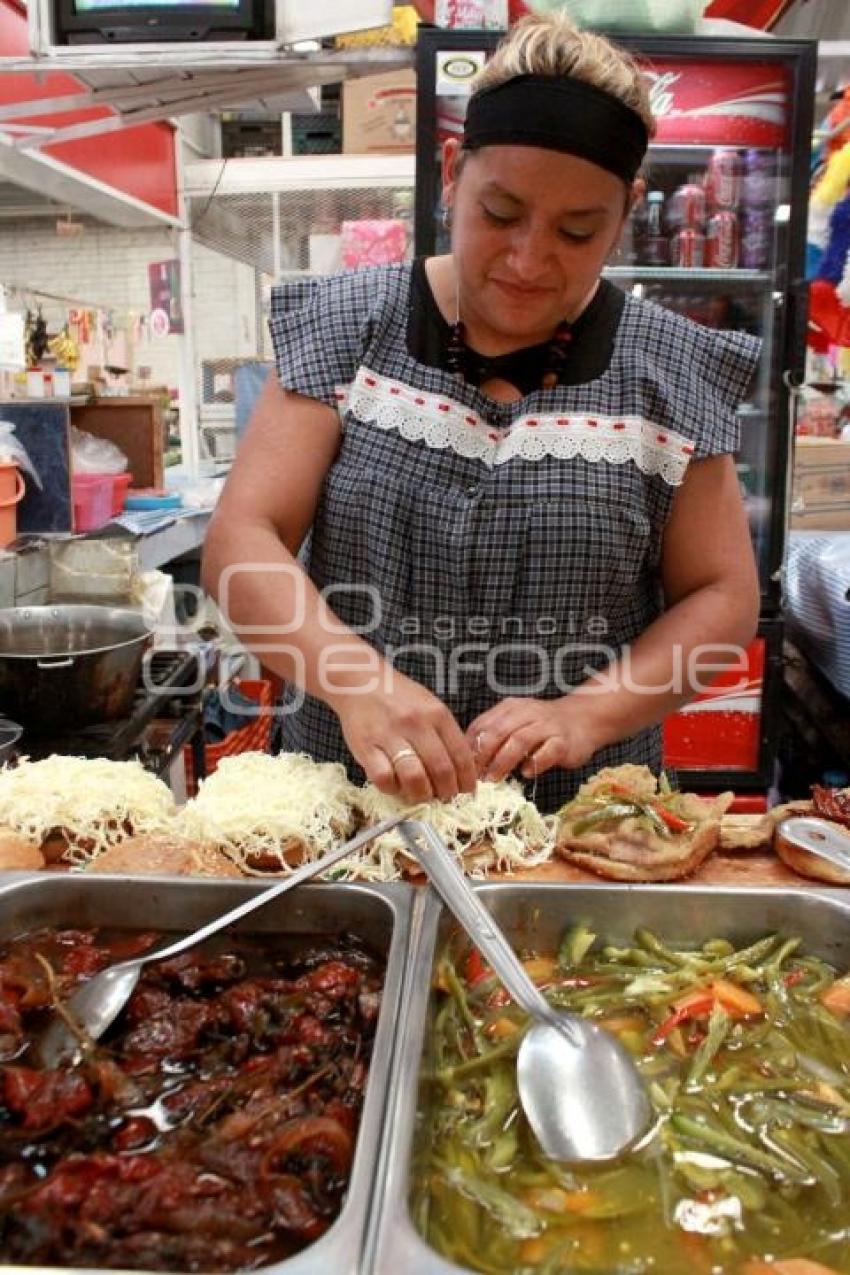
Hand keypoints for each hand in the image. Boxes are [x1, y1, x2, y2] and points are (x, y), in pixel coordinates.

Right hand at [328, 672, 477, 804]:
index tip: (466, 791)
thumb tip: (461, 768)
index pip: (461, 755)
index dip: (467, 780)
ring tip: (422, 795)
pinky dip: (392, 789)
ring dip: (422, 795)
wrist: (360, 681)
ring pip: (414, 778)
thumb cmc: (398, 697)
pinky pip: (384, 778)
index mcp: (437, 714)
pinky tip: (395, 786)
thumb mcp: (429, 706)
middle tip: (444, 798)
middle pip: (441, 770)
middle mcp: (416, 724)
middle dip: (447, 792)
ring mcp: (390, 735)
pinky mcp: (366, 747)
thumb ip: (444, 733)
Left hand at [467, 696, 606, 783]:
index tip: (461, 766)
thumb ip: (494, 738)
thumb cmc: (541, 727)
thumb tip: (468, 761)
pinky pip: (548, 751)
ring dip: (503, 761)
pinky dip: (535, 762)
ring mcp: (546, 725)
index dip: (470, 746)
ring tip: (493, 779)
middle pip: (499, 731)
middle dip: (483, 755)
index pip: (483, 724)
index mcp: (510, 708)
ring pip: (520, 740)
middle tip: (475, 776)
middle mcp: (527, 712)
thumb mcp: (514, 725)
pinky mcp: (563, 740)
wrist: (581, 719)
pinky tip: (526, 773)